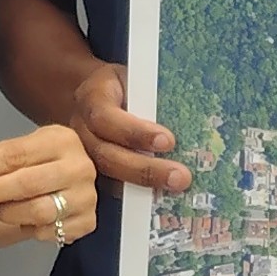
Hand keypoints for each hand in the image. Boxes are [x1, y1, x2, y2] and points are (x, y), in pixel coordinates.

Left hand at [0, 123, 99, 257]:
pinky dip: (27, 228)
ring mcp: (86, 196)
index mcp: (61, 140)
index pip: (15, 154)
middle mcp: (80, 167)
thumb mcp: (19, 150)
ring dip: (7, 213)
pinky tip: (22, 219)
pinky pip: (47, 232)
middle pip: (26, 184)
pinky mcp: (87, 222)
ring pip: (37, 212)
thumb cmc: (39, 164)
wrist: (67, 180)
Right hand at [64, 64, 190, 193]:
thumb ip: (152, 93)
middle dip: (144, 169)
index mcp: (91, 98)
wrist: (95, 93)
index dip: (134, 132)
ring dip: (143, 185)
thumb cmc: (125, 84)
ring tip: (175, 189)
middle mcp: (80, 129)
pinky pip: (111, 188)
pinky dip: (137, 195)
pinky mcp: (92, 171)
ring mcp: (82, 154)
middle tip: (179, 177)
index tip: (168, 141)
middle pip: (105, 155)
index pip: (105, 117)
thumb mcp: (136, 78)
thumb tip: (196, 110)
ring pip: (107, 176)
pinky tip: (162, 198)